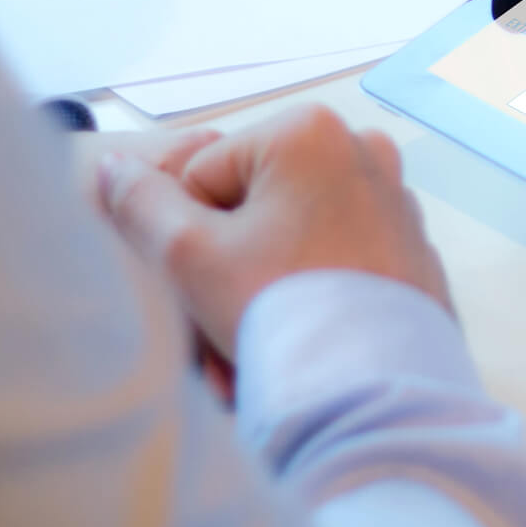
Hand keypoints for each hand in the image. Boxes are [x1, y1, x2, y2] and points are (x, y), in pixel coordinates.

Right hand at [98, 105, 451, 357]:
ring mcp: (395, 201)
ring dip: (260, 297)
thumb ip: (140, 203)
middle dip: (226, 276)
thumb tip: (114, 167)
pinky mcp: (411, 250)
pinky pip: (336, 267)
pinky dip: (309, 302)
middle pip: (251, 213)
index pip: (201, 178)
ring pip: (291, 245)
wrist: (379, 395)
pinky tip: (298, 352)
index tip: (201, 290)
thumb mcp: (188, 255)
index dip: (187, 241)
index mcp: (308, 131)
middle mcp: (361, 151)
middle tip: (219, 338)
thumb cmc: (282, 311)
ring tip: (255, 357)